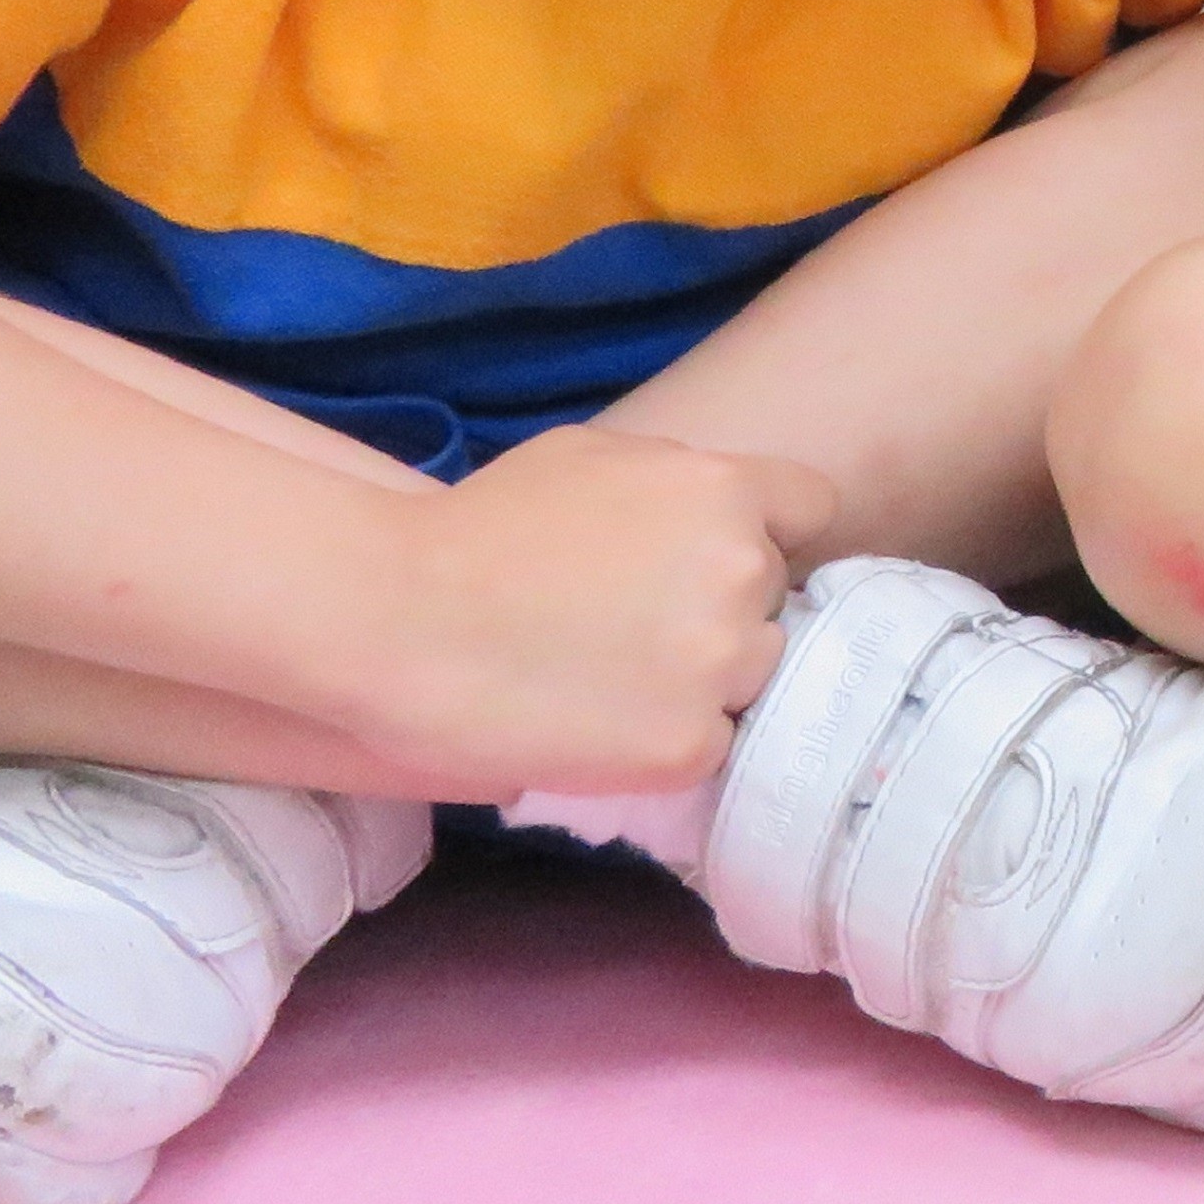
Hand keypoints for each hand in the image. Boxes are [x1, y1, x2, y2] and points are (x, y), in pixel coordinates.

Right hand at [352, 425, 823, 793]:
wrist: (391, 617)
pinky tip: (599, 726)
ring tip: (610, 681)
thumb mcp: (588, 457)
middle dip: (724, 612)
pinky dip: (665, 743)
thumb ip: (674, 480)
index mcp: (725, 491)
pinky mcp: (686, 745)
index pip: (812, 509)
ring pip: (750, 677)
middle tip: (637, 630)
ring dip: (702, 682)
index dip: (771, 535)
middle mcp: (742, 572)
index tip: (723, 562)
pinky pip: (709, 745)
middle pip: (775, 601)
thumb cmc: (474, 529)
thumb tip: (722, 510)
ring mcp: (720, 664)